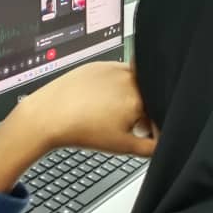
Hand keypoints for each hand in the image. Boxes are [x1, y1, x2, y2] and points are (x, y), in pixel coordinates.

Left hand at [25, 61, 155, 156]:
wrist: (48, 116)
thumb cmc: (81, 130)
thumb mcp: (122, 146)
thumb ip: (151, 148)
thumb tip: (163, 146)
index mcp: (139, 98)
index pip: (158, 111)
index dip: (151, 126)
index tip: (142, 134)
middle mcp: (129, 78)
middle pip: (147, 95)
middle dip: (140, 112)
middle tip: (123, 125)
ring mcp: (113, 68)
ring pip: (132, 83)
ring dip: (128, 98)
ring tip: (108, 114)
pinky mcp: (98, 65)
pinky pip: (115, 75)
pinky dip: (113, 87)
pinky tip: (99, 102)